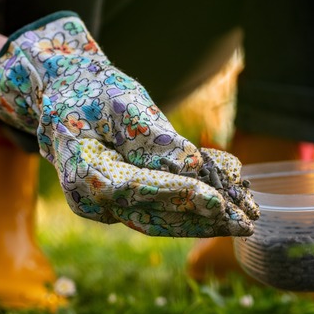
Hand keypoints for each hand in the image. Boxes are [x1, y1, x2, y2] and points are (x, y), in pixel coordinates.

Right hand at [0, 11, 258, 236]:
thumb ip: (156, 137)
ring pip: (162, 220)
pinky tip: (231, 200)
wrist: (66, 97)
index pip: (132, 187)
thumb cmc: (92, 91)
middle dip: (203, 220)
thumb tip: (193, 165)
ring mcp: (107, 208)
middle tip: (247, 222)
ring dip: (205, 222)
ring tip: (247, 218)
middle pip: (152, 215)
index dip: (175, 193)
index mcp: (81, 169)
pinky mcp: (124, 205)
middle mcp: (92, 200)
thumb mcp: (121, 100)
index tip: (215, 198)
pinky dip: (196, 208)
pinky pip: (164, 210)